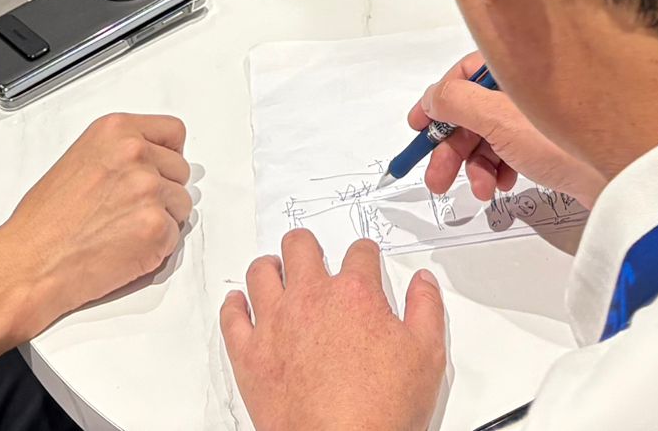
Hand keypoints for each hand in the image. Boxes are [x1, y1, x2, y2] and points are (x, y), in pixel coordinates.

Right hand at [0, 113, 191, 339]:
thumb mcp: (80, 160)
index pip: (173, 132)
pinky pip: (174, 237)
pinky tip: (123, 248)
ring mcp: (149, 188)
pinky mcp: (156, 225)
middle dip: (162, 192)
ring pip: (182, 204)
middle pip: (180, 170)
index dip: (166, 156)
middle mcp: (136, 153)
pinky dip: (155, 248)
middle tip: (126, 210)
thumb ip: (119, 154)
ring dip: (161, 220)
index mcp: (116, 130)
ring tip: (121, 229)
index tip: (158, 169)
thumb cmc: (44, 221)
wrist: (31, 261)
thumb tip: (150, 163)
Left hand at [221, 231, 445, 430]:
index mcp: (354, 294)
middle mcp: (310, 299)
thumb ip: (426, 309)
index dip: (364, 254)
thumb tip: (423, 282)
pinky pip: (231, 317)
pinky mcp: (249, 355)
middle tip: (312, 255)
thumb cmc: (380, 410)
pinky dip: (234, 306)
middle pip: (300, 247)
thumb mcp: (426, 355)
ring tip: (276, 271)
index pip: (359, 253)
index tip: (364, 259)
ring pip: (261, 273)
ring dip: (270, 267)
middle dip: (308, 246)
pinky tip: (240, 304)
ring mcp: (274, 324)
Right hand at [407, 53, 604, 208]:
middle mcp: (526, 86)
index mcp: (514, 68)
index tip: (418, 128)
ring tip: (481, 190)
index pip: (463, 75)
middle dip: (452, 147)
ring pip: (490, 137)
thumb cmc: (565, 142)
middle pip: (473, 112)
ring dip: (476, 165)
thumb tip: (432, 97)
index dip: (437, 102)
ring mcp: (538, 115)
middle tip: (437, 179)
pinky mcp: (550, 142)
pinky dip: (500, 170)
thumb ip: (457, 102)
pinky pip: (511, 152)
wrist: (620, 177)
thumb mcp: (499, 119)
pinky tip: (505, 185)